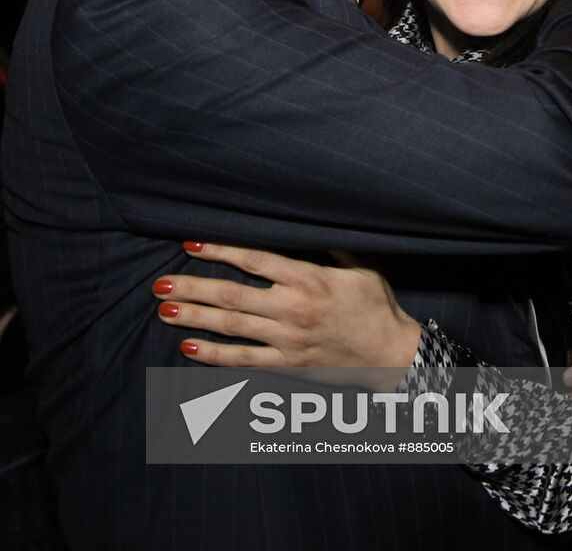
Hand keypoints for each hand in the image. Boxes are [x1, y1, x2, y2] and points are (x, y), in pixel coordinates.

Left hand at [152, 243, 421, 370]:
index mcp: (309, 279)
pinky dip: (215, 356)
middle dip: (194, 287)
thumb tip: (310, 225)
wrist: (393, 355)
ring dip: (196, 317)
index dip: (220, 250)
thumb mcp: (362, 268)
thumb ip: (332, 249)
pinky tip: (188, 348)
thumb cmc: (377, 307)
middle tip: (160, 282)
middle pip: (233, 295)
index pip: (255, 260)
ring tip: (165, 309)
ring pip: (232, 327)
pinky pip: (245, 360)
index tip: (191, 243)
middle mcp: (293, 309)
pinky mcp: (289, 364)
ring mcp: (288, 339)